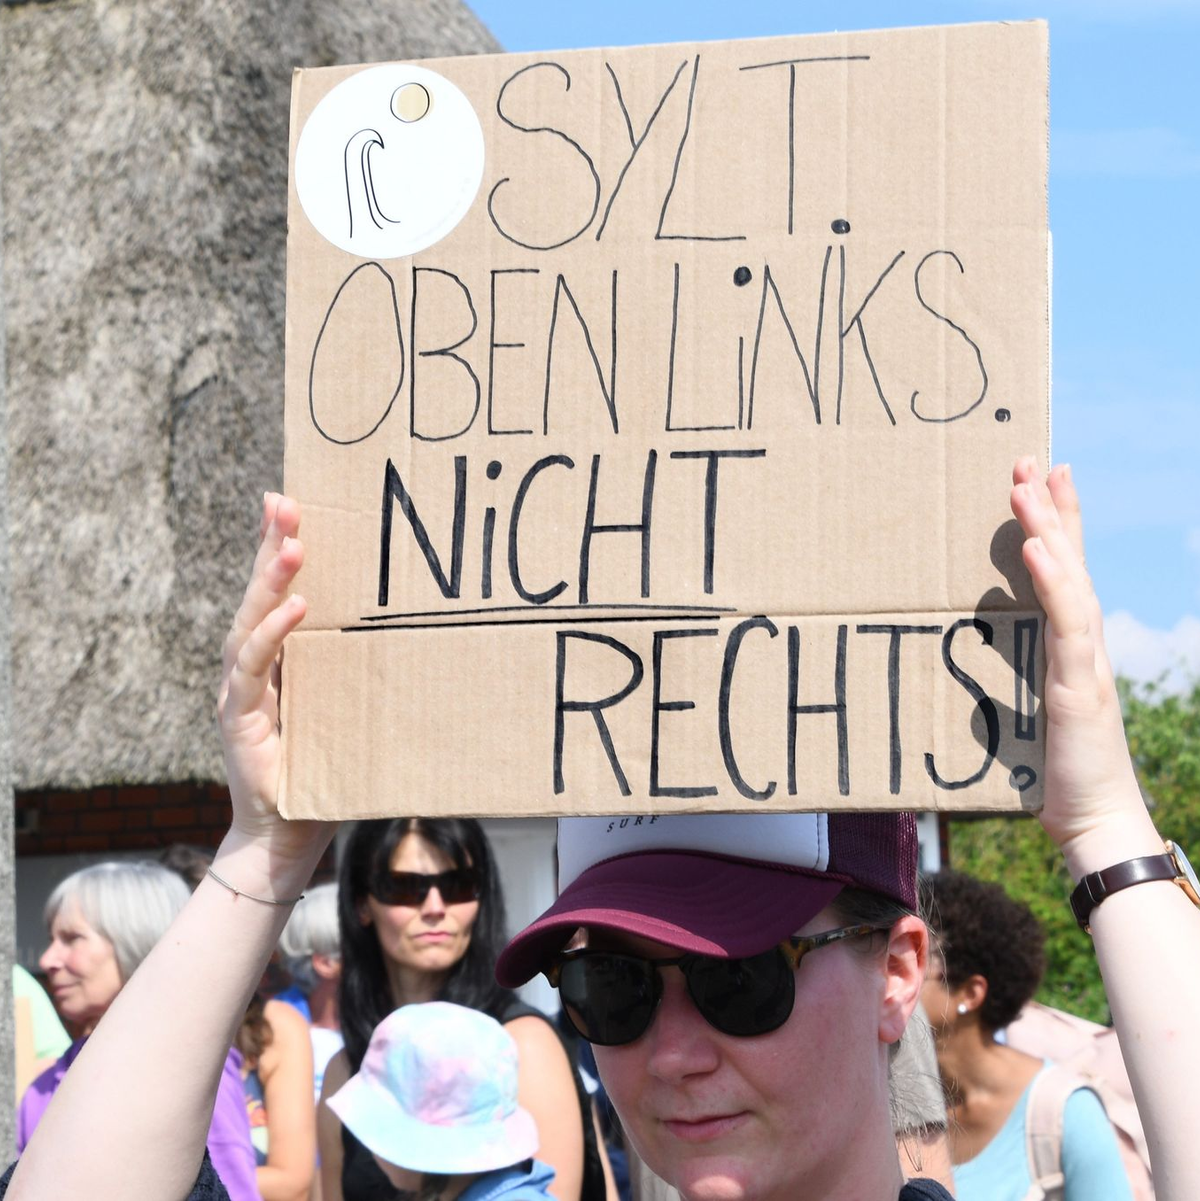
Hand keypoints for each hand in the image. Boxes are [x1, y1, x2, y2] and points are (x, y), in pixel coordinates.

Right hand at [217, 493, 331, 863]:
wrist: (288, 836)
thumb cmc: (323, 771)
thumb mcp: (347, 708)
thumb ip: (359, 673)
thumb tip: (415, 634)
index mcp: (276, 661)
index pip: (274, 594)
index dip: (276, 547)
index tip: (290, 500)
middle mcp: (250, 669)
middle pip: (255, 596)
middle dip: (268, 545)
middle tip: (285, 501)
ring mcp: (238, 692)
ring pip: (247, 623)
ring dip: (268, 581)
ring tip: (292, 542)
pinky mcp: (237, 719)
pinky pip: (252, 668)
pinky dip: (270, 634)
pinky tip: (297, 607)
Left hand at [1009, 458, 1157, 872]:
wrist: (1089, 822)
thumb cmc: (1049, 772)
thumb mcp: (1018, 712)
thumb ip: (999, 679)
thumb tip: (959, 658)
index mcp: (1064, 645)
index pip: (1061, 570)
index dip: (1054, 522)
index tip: (1038, 477)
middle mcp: (1080, 643)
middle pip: (1069, 561)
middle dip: (1050, 507)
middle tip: (1028, 457)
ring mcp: (1085, 661)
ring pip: (1070, 580)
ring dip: (1048, 529)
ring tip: (1025, 485)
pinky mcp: (1080, 686)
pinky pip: (1068, 625)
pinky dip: (1055, 583)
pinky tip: (1035, 549)